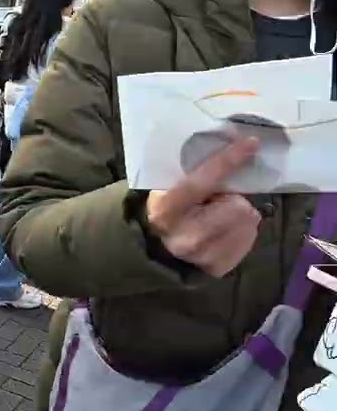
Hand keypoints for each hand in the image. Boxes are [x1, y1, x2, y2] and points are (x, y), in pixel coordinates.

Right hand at [145, 137, 260, 276]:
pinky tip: (223, 232)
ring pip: (248, 221)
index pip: (201, 182)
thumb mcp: (165, 190)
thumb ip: (189, 177)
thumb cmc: (166, 211)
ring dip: (239, 215)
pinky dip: (241, 231)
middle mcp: (187, 236)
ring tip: (219, 218)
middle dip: (233, 200)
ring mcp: (205, 255)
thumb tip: (225, 151)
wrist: (158, 253)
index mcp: (167, 210)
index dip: (227, 161)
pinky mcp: (220, 267)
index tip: (251, 143)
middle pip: (237, 206)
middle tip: (217, 202)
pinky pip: (249, 238)